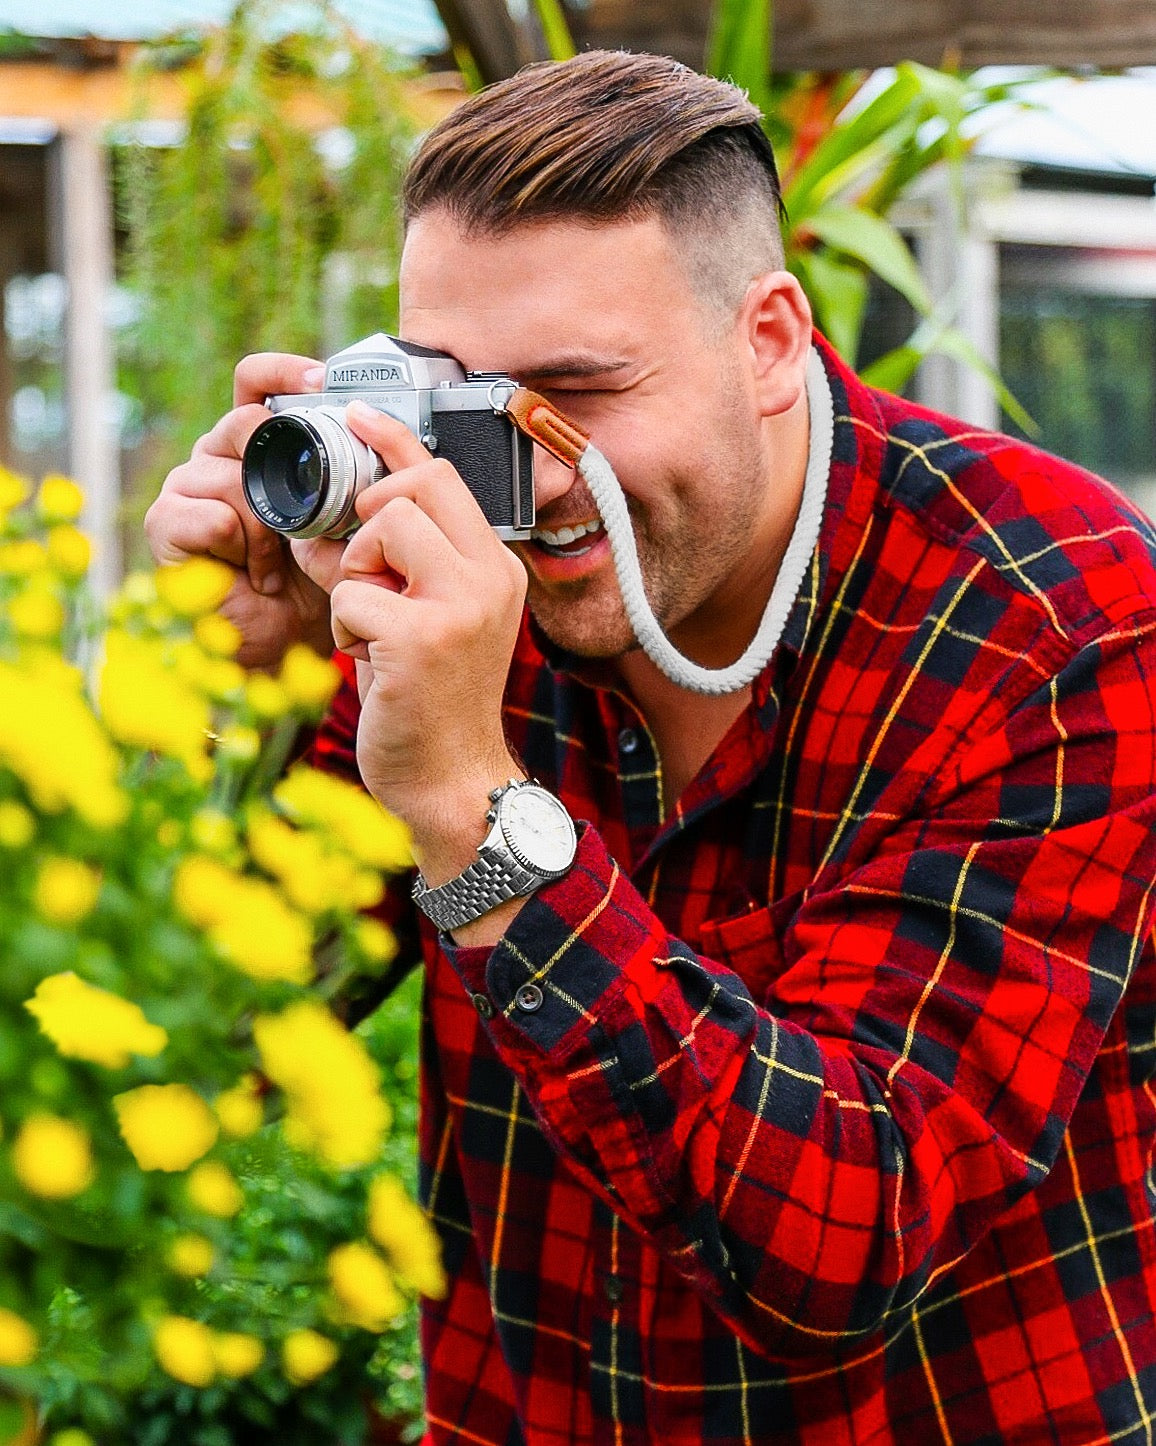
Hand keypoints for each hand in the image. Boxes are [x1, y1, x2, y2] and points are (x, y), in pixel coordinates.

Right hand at [144, 354, 335, 669]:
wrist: (286, 642)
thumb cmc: (315, 580)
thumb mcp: (343, 520)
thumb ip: (347, 474)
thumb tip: (377, 433)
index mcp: (256, 444)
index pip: (256, 382)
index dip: (283, 371)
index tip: (322, 381)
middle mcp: (216, 455)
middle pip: (246, 422)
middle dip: (288, 472)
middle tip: (307, 524)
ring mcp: (186, 486)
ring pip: (233, 473)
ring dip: (268, 525)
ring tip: (278, 562)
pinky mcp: (165, 523)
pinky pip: (211, 514)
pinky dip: (241, 548)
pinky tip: (252, 574)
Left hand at [324, 401, 528, 885]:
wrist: (453, 782)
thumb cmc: (434, 701)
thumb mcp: (436, 620)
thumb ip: (408, 565)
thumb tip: (346, 512)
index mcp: (496, 568)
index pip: (443, 475)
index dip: (394, 440)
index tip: (358, 413)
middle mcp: (488, 578)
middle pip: (406, 491)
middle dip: (366, 525)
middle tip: (367, 574)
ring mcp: (459, 608)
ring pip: (377, 532)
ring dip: (353, 578)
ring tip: (372, 627)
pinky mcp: (420, 640)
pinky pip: (350, 596)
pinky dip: (343, 628)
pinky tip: (368, 661)